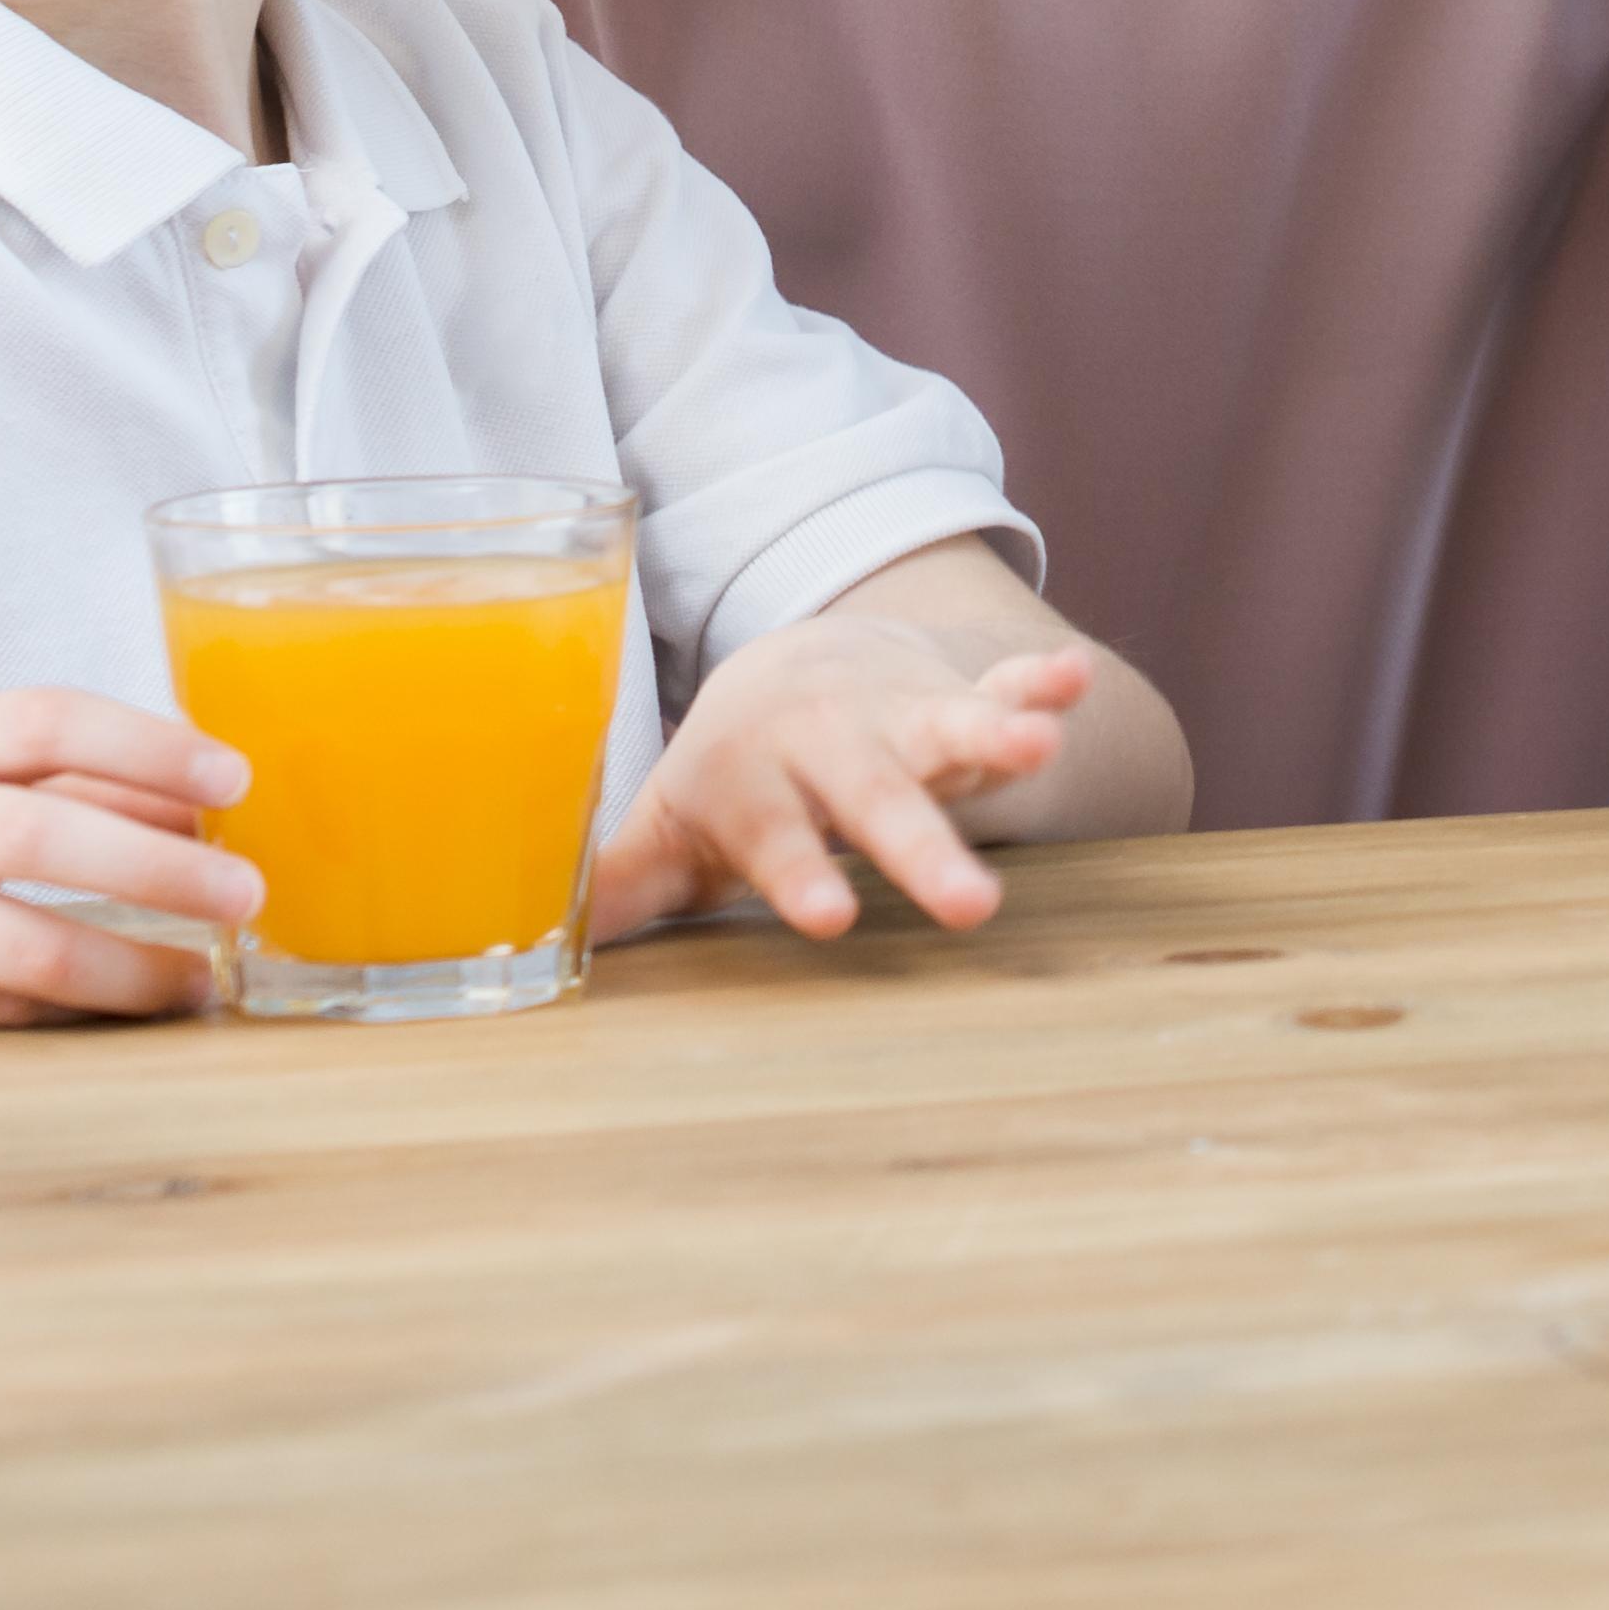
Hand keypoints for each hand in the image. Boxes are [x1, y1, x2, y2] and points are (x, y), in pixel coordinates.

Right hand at [0, 694, 257, 1031]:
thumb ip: (57, 766)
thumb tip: (203, 794)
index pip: (50, 723)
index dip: (151, 745)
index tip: (237, 778)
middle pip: (46, 838)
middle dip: (162, 870)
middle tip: (251, 892)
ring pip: (24, 948)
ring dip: (132, 969)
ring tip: (206, 980)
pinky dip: (67, 1011)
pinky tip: (125, 1010)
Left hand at [592, 614, 1089, 941]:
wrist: (800, 659)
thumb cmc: (735, 774)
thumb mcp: (680, 824)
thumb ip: (623, 883)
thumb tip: (534, 950)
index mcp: (754, 781)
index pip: (776, 836)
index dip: (798, 874)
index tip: (830, 919)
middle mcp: (828, 745)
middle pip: (875, 798)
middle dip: (919, 849)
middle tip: (971, 908)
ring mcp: (897, 715)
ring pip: (948, 730)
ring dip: (995, 734)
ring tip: (1038, 748)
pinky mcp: (957, 698)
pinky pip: (1002, 685)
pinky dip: (1040, 684)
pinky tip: (1074, 681)